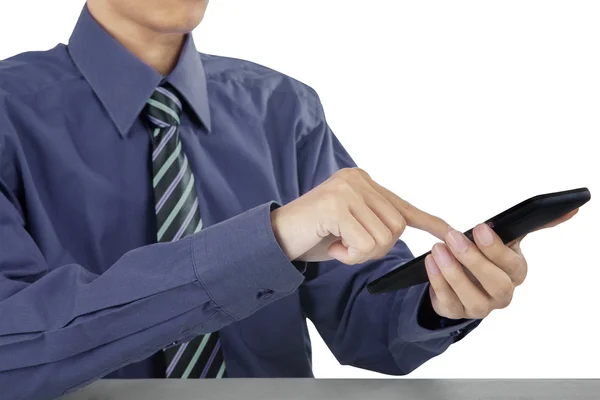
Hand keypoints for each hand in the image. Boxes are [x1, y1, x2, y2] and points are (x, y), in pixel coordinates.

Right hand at [271, 168, 448, 263]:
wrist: (276, 237)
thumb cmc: (314, 234)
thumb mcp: (350, 226)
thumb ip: (375, 222)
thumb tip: (405, 231)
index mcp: (363, 181)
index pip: (403, 205)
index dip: (428, 221)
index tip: (450, 231)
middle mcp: (357, 179)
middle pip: (396, 227)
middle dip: (376, 248)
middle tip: (347, 247)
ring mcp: (346, 190)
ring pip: (383, 237)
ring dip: (360, 253)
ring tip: (338, 244)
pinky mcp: (336, 205)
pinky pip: (364, 244)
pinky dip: (349, 256)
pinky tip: (331, 246)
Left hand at [424, 209, 578, 319]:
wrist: (459, 280)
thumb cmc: (484, 254)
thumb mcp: (504, 239)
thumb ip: (532, 224)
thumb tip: (568, 211)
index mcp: (515, 272)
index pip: (513, 265)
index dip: (496, 249)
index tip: (479, 228)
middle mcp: (502, 294)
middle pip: (496, 283)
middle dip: (473, 259)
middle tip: (452, 237)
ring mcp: (480, 307)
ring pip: (472, 298)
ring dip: (453, 273)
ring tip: (437, 250)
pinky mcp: (457, 313)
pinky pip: (448, 302)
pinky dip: (437, 282)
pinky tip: (430, 262)